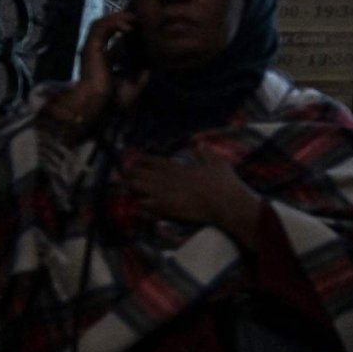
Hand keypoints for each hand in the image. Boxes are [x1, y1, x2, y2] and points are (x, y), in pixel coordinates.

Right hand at [47, 11, 137, 132]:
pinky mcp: (91, 47)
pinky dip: (113, 23)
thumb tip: (150, 67)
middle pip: (105, 25)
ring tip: (133, 18)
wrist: (100, 106)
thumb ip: (140, 75)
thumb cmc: (113, 100)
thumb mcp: (133, 85)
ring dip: (117, 17)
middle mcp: (96, 51)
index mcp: (103, 58)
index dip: (122, 26)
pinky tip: (127, 26)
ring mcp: (92, 48)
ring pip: (101, 23)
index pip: (110, 35)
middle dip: (120, 18)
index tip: (139, 24)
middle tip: (138, 16)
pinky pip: (100, 28)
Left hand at [123, 153, 262, 240]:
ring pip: (135, 188)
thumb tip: (199, 143)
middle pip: (137, 173)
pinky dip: (139, 206)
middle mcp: (165, 178)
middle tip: (126, 176)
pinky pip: (142, 206)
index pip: (150, 160)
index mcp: (175, 167)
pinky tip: (140, 207)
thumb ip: (205, 152)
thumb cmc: (224, 183)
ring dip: (132, 188)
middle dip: (130, 174)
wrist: (226, 204)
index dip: (141, 161)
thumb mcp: (217, 162)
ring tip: (130, 190)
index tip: (136, 161)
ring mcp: (163, 193)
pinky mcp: (164, 208)